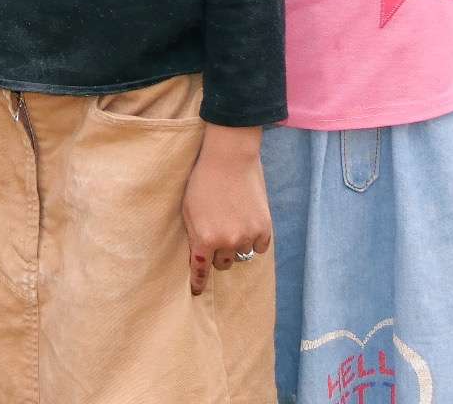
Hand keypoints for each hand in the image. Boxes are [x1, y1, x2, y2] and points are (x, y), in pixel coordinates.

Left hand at [182, 125, 270, 295]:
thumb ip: (194, 235)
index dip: (198, 283)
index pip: (200, 270)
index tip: (196, 292)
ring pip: (240, 255)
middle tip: (217, 235)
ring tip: (231, 221)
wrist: (229, 159)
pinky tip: (247, 224)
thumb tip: (198, 257)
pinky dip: (253, 241)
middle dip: (218, 254)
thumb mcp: (188, 209)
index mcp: (204, 239)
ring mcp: (247, 236)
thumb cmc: (202, 181)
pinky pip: (258, 248)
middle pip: (222, 264)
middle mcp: (227, 242)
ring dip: (235, 245)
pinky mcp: (264, 229)